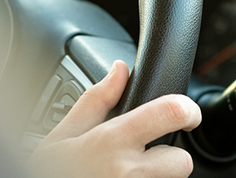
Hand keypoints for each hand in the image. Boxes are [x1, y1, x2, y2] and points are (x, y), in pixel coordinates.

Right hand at [28, 60, 201, 177]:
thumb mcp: (62, 135)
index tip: (188, 113)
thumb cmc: (47, 175)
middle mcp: (129, 171)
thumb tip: (119, 69)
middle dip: (169, 158)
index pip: (171, 113)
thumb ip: (96, 100)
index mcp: (111, 141)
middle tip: (144, 158)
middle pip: (182, 160)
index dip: (188, 110)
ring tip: (124, 176)